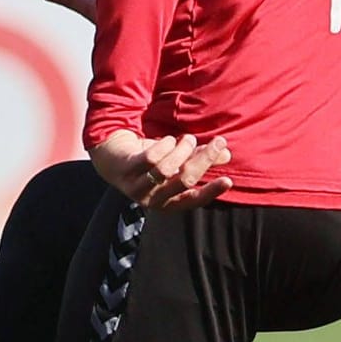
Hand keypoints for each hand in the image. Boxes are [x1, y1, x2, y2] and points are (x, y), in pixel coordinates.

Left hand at [89, 129, 232, 211]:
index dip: (211, 192)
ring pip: (167, 169)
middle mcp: (152, 199)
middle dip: (204, 160)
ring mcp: (137, 186)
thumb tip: (226, 154)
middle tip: (219, 142)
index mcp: (167, 202)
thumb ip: (199, 159)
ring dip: (183, 150)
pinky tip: (169, 139)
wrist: (112, 158)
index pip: (193, 201)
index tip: (228, 180)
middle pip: (184, 180)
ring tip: (189, 139)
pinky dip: (165, 146)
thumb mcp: (176, 162)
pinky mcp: (126, 170)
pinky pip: (150, 158)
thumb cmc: (149, 163)